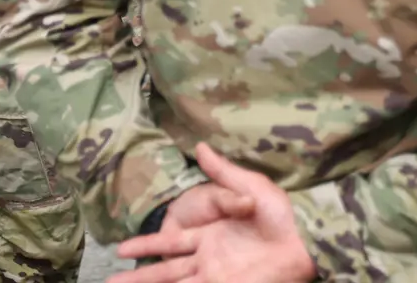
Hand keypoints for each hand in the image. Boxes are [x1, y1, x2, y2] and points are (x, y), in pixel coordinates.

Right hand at [112, 144, 314, 282]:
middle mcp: (207, 257)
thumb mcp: (250, 186)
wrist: (306, 237)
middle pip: (165, 270)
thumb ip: (223, 172)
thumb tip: (200, 146)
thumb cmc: (281, 211)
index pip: (169, 241)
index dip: (146, 246)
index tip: (120, 249)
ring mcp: (216, 275)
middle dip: (139, 276)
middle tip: (110, 280)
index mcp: (209, 234)